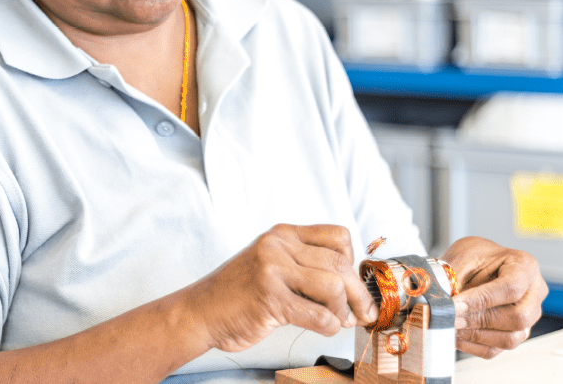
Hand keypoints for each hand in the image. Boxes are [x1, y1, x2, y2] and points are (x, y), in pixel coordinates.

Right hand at [179, 224, 378, 352]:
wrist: (201, 312)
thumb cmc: (241, 293)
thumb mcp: (273, 264)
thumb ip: (306, 265)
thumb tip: (354, 286)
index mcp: (283, 234)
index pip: (338, 236)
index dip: (353, 262)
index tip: (353, 284)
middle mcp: (278, 245)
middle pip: (340, 263)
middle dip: (357, 293)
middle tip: (362, 313)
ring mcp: (272, 270)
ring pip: (333, 286)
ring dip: (342, 310)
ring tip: (337, 320)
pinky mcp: (269, 298)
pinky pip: (318, 314)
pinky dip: (329, 326)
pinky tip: (323, 328)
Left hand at [441, 236, 547, 358]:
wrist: (473, 266)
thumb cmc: (472, 258)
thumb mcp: (461, 257)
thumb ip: (454, 279)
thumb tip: (442, 304)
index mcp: (524, 265)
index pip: (511, 288)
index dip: (480, 300)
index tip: (454, 305)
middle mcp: (534, 292)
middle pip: (518, 318)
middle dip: (478, 320)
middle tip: (450, 317)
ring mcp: (528, 316)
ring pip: (510, 339)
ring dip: (475, 335)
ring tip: (450, 325)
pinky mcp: (515, 334)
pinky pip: (496, 349)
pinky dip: (472, 345)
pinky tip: (455, 335)